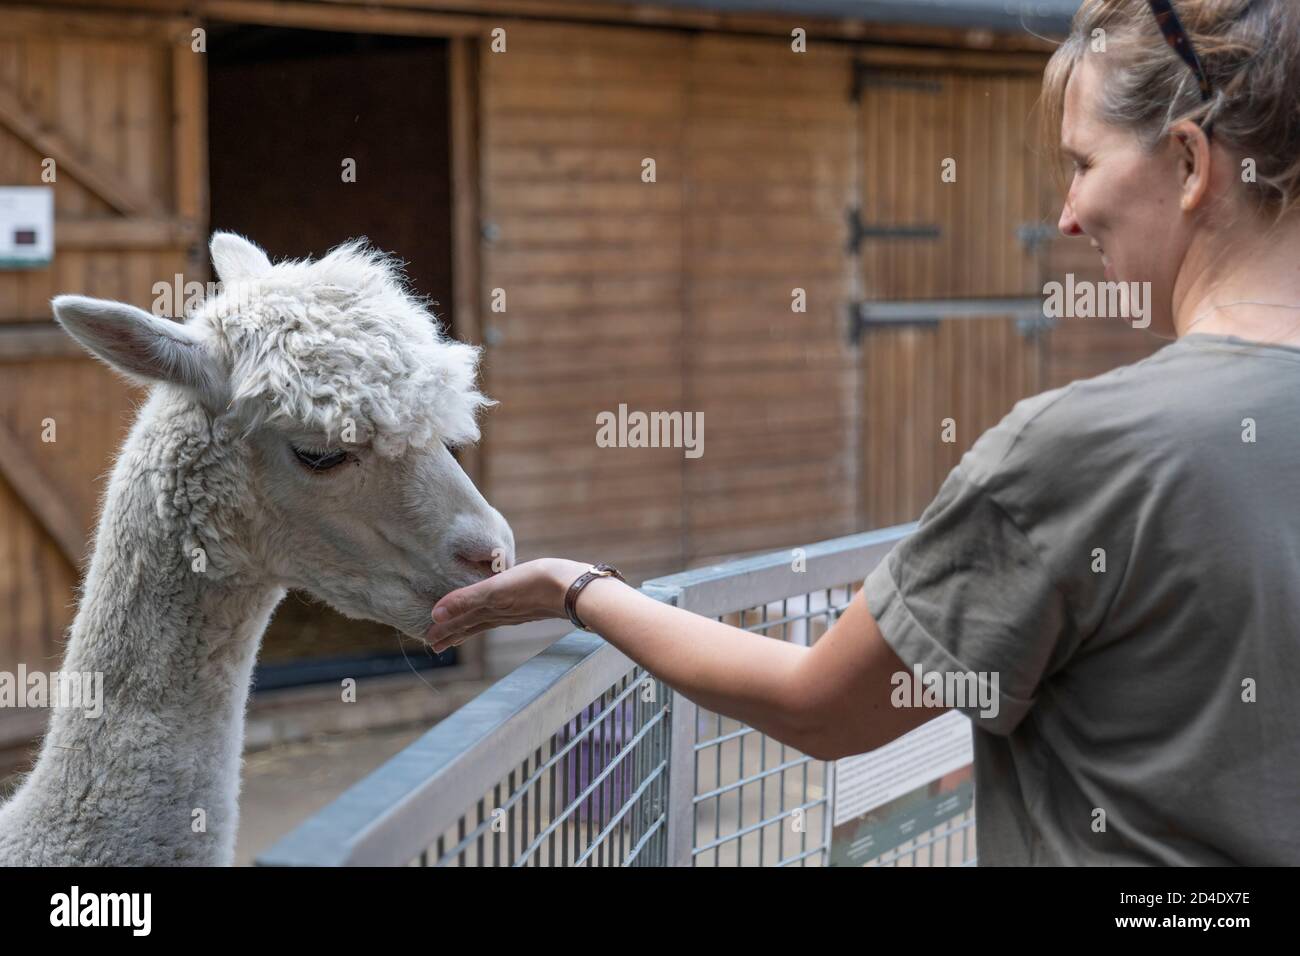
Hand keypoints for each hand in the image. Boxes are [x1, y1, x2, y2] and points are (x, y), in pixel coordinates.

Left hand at [426, 558, 592, 652]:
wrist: (574, 588)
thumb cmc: (536, 584)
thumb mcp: (496, 588)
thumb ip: (466, 599)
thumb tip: (434, 615)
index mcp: (490, 609)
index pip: (461, 622)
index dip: (444, 630)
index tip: (427, 641)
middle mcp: (501, 613)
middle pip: (471, 624)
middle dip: (453, 633)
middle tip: (435, 644)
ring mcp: (516, 610)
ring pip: (486, 620)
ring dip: (470, 626)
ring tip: (459, 633)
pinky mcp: (528, 604)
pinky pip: (501, 613)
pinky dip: (491, 616)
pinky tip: (498, 614)